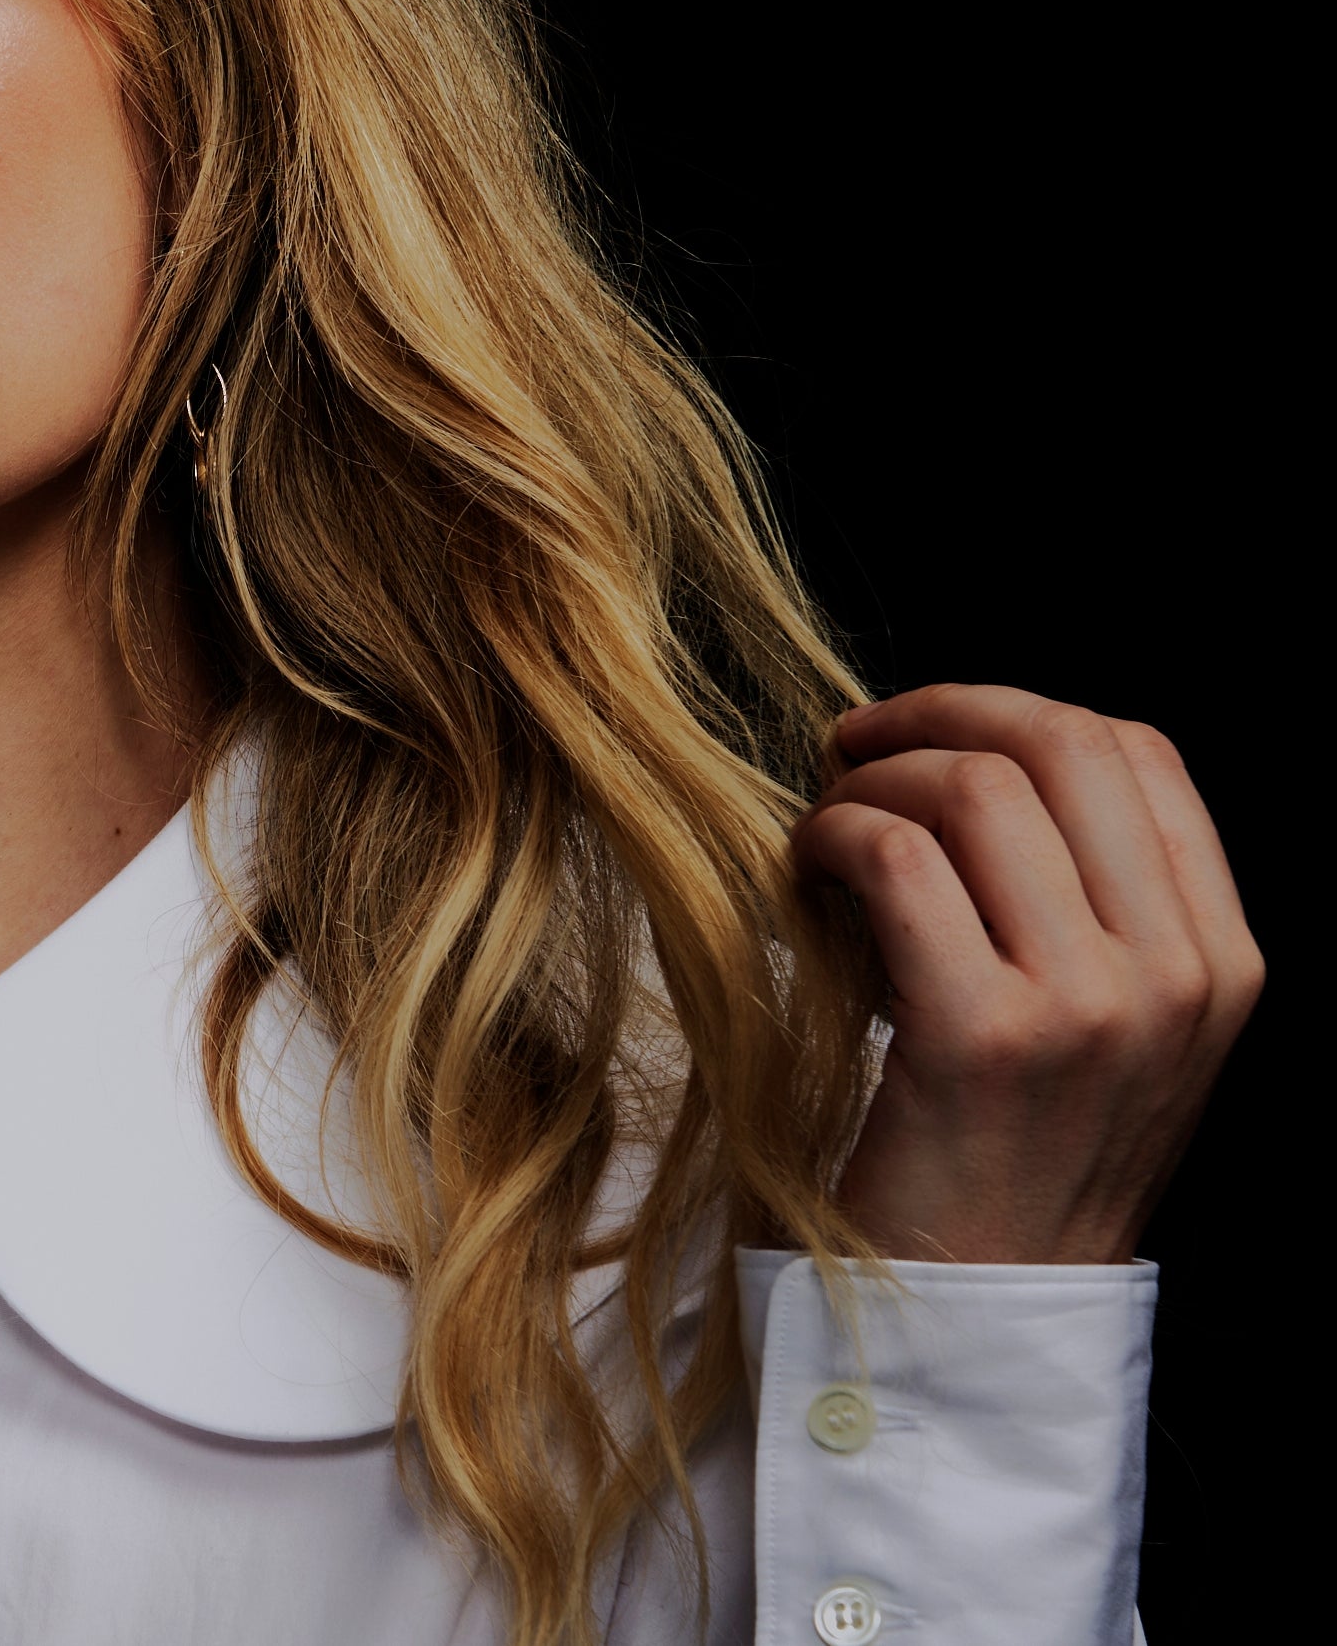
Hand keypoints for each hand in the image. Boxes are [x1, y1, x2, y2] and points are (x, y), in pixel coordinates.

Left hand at [794, 684, 1261, 1264]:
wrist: (974, 1309)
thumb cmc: (1006, 1150)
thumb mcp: (1104, 1026)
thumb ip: (1084, 901)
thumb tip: (972, 754)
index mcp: (1217, 961)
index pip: (1136, 752)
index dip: (1011, 711)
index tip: (922, 734)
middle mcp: (1174, 977)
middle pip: (1059, 744)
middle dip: (935, 716)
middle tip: (851, 749)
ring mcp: (1088, 1008)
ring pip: (973, 789)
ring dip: (871, 784)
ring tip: (827, 834)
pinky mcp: (982, 1038)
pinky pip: (895, 859)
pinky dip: (830, 837)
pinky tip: (803, 876)